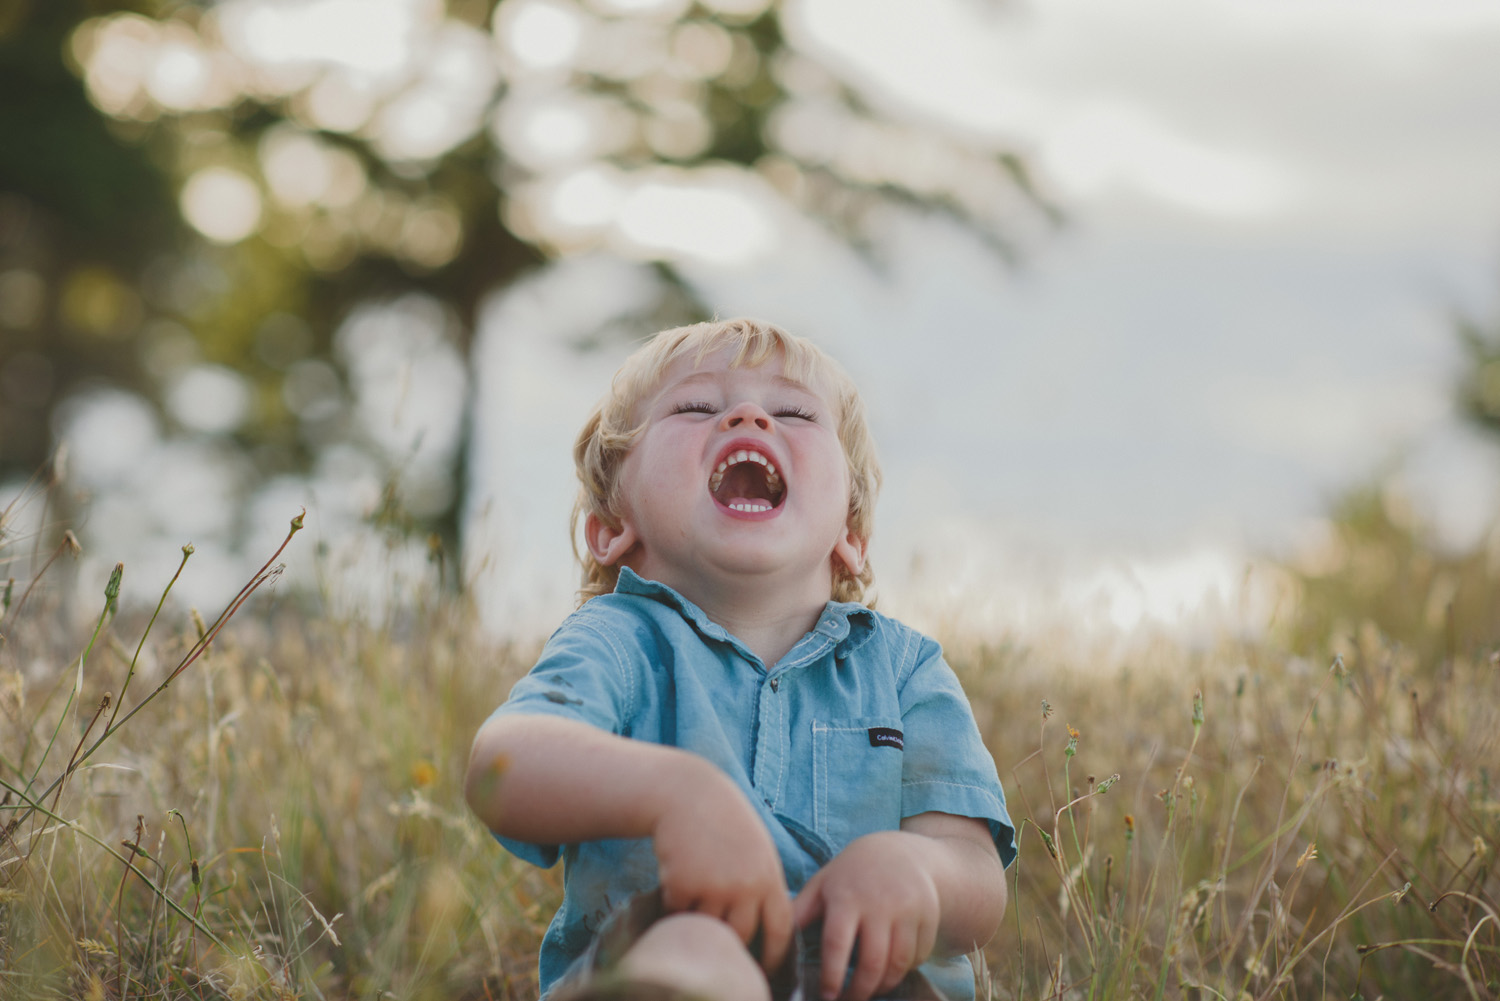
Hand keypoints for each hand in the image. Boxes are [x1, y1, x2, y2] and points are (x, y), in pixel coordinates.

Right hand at [649, 755, 793, 974]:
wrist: (689, 795)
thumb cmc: (726, 824)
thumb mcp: (758, 851)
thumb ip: (763, 888)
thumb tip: (766, 935)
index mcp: (769, 878)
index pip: (780, 931)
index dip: (773, 958)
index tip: (765, 972)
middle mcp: (745, 886)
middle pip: (740, 936)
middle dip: (730, 941)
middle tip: (721, 940)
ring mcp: (713, 886)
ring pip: (707, 926)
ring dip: (698, 919)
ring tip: (695, 893)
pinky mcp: (683, 884)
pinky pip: (678, 912)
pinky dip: (675, 904)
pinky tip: (676, 878)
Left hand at [793, 832, 939, 1000]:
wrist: (900, 852)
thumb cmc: (851, 876)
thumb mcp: (822, 885)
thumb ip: (800, 913)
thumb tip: (774, 941)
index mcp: (846, 897)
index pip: (837, 944)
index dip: (832, 976)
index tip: (827, 996)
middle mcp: (880, 903)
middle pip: (872, 962)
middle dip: (860, 991)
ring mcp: (908, 909)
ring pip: (898, 964)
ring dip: (884, 986)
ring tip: (869, 990)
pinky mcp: (929, 916)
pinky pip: (918, 956)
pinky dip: (905, 970)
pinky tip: (890, 969)